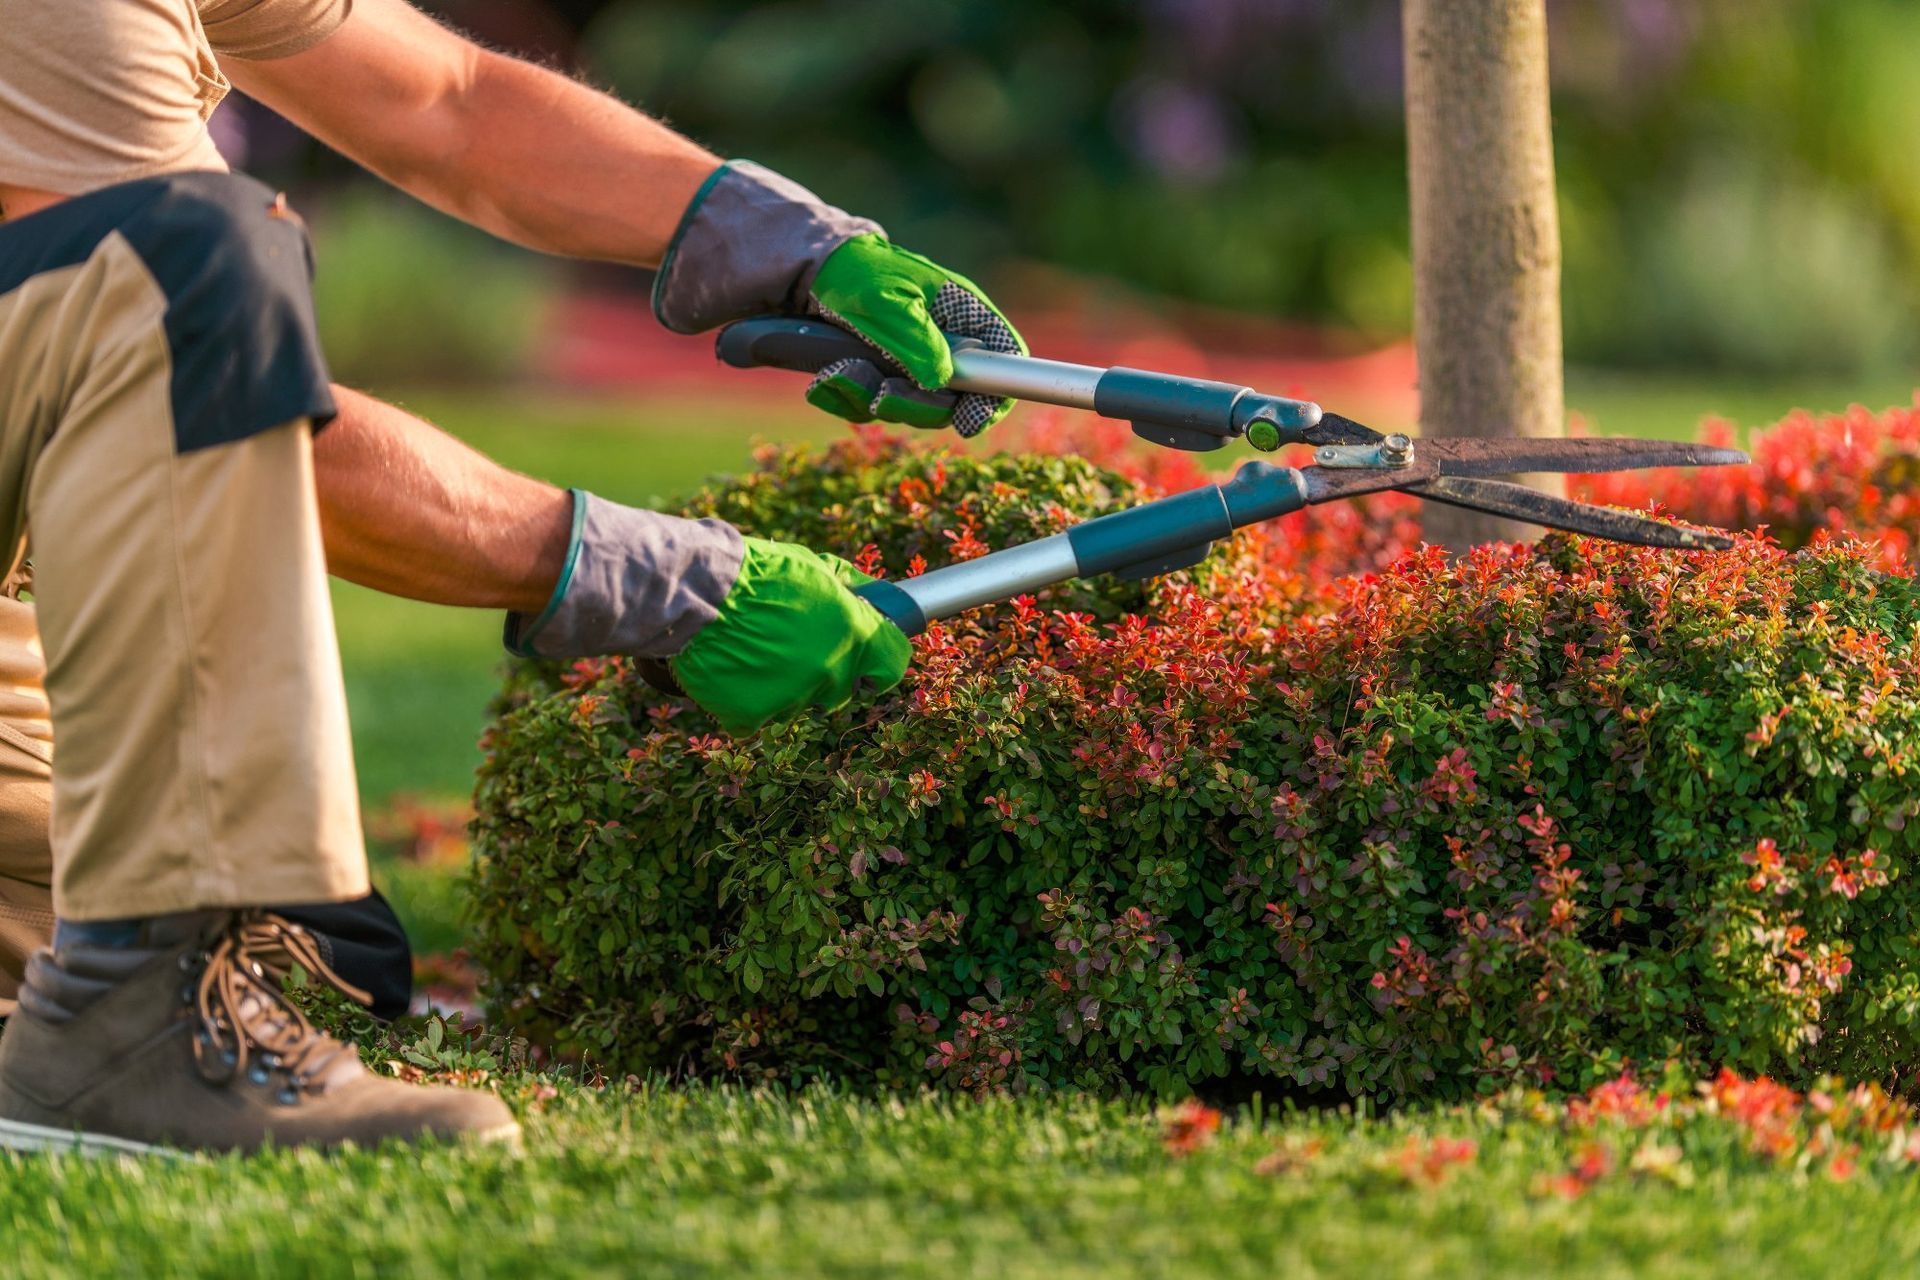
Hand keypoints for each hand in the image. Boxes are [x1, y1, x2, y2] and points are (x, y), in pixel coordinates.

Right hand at [504, 497, 910, 733]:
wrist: (696, 591)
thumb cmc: (757, 573)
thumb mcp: (814, 567)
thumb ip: (849, 589)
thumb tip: (873, 596)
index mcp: (854, 633)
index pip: (892, 664)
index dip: (881, 662)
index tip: (869, 660)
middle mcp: (830, 670)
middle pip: (842, 688)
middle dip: (826, 671)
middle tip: (794, 645)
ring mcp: (792, 697)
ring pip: (799, 702)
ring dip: (785, 684)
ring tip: (756, 649)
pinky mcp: (752, 714)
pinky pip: (758, 715)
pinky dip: (748, 699)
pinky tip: (734, 669)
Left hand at [652, 161, 1024, 435]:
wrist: (775, 266)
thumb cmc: (840, 271)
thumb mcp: (883, 302)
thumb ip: (918, 343)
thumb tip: (946, 384)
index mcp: (955, 310)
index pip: (1003, 357)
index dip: (995, 394)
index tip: (969, 420)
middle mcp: (933, 337)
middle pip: (949, 398)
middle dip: (910, 404)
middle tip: (880, 393)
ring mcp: (898, 356)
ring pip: (901, 406)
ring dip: (866, 397)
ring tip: (833, 374)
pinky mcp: (863, 369)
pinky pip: (864, 403)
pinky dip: (841, 395)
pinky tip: (819, 378)